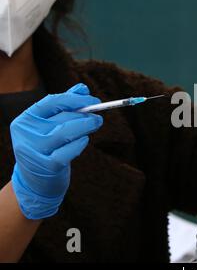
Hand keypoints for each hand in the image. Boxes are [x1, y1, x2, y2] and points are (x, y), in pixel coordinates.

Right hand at [10, 83, 103, 219]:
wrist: (36, 182)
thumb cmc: (47, 148)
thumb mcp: (51, 126)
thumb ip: (65, 106)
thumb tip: (82, 88)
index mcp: (25, 120)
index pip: (51, 102)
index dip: (74, 99)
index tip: (93, 99)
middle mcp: (26, 134)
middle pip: (62, 117)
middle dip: (85, 114)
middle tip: (98, 115)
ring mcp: (35, 151)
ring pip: (66, 132)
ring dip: (86, 126)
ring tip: (96, 123)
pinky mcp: (46, 166)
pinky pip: (69, 151)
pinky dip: (80, 143)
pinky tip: (84, 140)